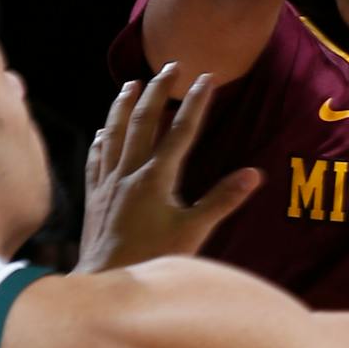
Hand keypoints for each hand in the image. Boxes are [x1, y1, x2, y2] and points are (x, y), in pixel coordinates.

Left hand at [77, 65, 259, 272]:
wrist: (105, 280)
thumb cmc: (152, 259)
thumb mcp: (193, 232)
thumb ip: (222, 200)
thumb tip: (254, 174)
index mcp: (156, 178)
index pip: (180, 131)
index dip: (195, 103)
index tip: (206, 78)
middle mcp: (129, 173)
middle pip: (143, 121)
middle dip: (157, 91)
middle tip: (170, 67)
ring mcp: (108, 183)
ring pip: (114, 133)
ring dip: (123, 106)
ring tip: (130, 84)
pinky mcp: (94, 197)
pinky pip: (95, 159)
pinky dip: (101, 140)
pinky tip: (102, 132)